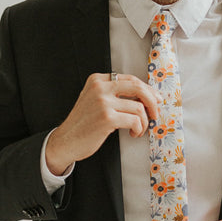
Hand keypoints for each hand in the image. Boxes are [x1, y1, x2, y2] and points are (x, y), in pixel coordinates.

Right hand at [45, 73, 159, 174]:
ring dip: (143, 121)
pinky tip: (133, 133)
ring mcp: (103, 102)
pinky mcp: (107, 118)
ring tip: (138, 129)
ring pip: (138, 107)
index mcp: (97, 80)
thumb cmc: (83, 123)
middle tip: (155, 113)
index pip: (130, 79)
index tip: (155, 99)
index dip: (147, 90)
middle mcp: (100, 88)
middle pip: (138, 87)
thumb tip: (145, 95)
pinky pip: (135, 120)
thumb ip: (113, 93)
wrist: (66, 141)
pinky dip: (138, 129)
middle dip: (152, 101)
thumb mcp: (94, 100)